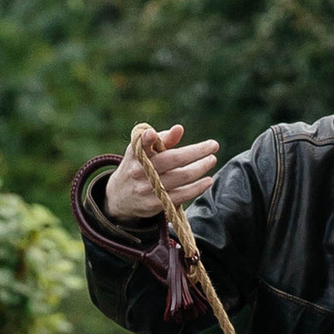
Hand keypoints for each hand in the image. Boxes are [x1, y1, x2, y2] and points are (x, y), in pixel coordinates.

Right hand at [104, 118, 220, 228]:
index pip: (142, 144)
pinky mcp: (154, 204)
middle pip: (172, 159)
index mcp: (136, 153)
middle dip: (196, 152)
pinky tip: (207, 181)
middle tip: (213, 146)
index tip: (162, 133)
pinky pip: (181, 195)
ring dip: (200, 168)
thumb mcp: (142, 150)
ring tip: (211, 160)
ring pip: (180, 177)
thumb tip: (179, 129)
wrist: (120, 197)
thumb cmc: (137, 165)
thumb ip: (161, 139)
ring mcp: (147, 189)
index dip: (149, 138)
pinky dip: (197, 188)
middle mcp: (140, 171)